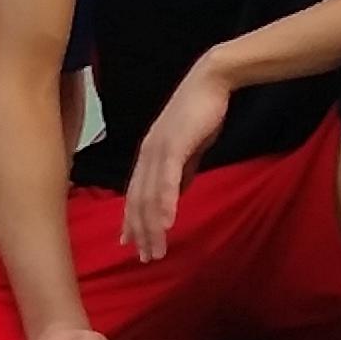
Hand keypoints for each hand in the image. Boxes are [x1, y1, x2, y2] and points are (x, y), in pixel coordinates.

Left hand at [115, 71, 233, 260]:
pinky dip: (165, 203)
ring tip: (155, 249)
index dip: (131, 220)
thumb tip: (176, 194)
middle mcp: (147, 155)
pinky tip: (167, 223)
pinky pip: (167, 180)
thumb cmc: (201, 113)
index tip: (129, 245)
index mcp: (149, 156)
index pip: (134, 195)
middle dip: (140, 232)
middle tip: (146, 257)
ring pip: (149, 195)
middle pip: (138, 201)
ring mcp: (158, 150)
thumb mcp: (189, 149)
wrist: (211, 82)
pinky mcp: (174, 145)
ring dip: (152, 226)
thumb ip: (181, 172)